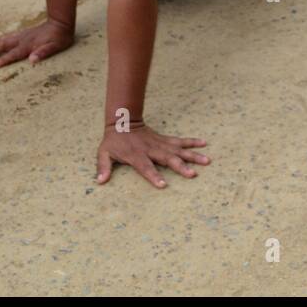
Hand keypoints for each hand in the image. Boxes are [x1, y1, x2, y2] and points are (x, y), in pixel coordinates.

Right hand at [0, 18, 72, 68]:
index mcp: (29, 45)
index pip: (13, 54)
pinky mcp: (21, 33)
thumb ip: (44, 52)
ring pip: (2, 40)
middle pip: (3, 46)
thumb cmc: (60, 37)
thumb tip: (32, 59)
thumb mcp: (56, 46)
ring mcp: (20, 36)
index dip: (2, 60)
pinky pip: (5, 36)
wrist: (60, 22)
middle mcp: (22, 40)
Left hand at [96, 123, 210, 188]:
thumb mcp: (104, 153)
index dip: (153, 176)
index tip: (163, 185)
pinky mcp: (165, 140)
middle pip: (168, 159)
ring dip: (193, 155)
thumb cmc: (114, 141)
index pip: (146, 167)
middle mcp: (151, 150)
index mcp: (137, 155)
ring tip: (207, 161)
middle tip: (193, 174)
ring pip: (179, 150)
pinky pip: (180, 141)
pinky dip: (192, 142)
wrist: (123, 120)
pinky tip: (204, 143)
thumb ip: (103, 167)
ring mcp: (160, 144)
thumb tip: (100, 182)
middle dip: (180, 167)